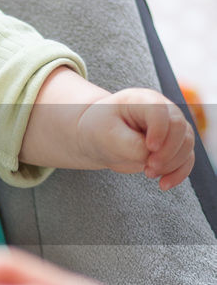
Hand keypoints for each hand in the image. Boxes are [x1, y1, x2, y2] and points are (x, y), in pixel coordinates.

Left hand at [76, 87, 194, 189]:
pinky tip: (164, 184)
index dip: (159, 131)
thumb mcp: (107, 136)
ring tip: (149, 173)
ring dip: (172, 164)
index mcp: (141, 100)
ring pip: (186, 144)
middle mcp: (161, 110)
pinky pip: (186, 158)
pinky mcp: (172, 145)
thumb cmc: (99, 131)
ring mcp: (169, 127)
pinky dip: (179, 173)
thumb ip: (131, 145)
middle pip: (179, 128)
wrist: (97, 138)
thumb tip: (151, 157)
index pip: (160, 111)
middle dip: (168, 152)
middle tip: (149, 167)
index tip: (150, 148)